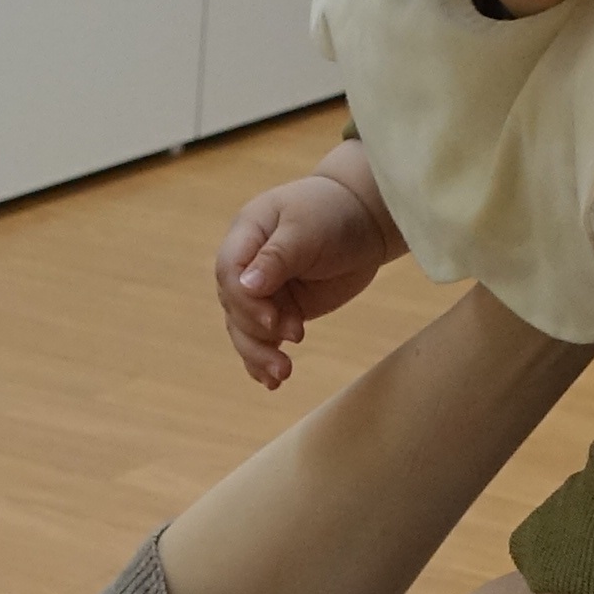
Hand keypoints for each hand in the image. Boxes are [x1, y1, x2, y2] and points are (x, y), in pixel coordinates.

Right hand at [215, 145, 404, 387]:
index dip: (246, 301)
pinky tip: (273, 382)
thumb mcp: (306, 229)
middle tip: (295, 337)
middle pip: (233, 306)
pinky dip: (264, 361)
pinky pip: (262, 339)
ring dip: (260, 353)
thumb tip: (246, 287)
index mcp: (245, 235)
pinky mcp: (280, 310)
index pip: (228, 273)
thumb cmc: (333, 212)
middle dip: (258, 330)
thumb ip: (276, 257)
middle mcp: (247, 265)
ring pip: (244, 329)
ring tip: (284, 373)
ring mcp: (263, 290)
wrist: (364, 217)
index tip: (273, 320)